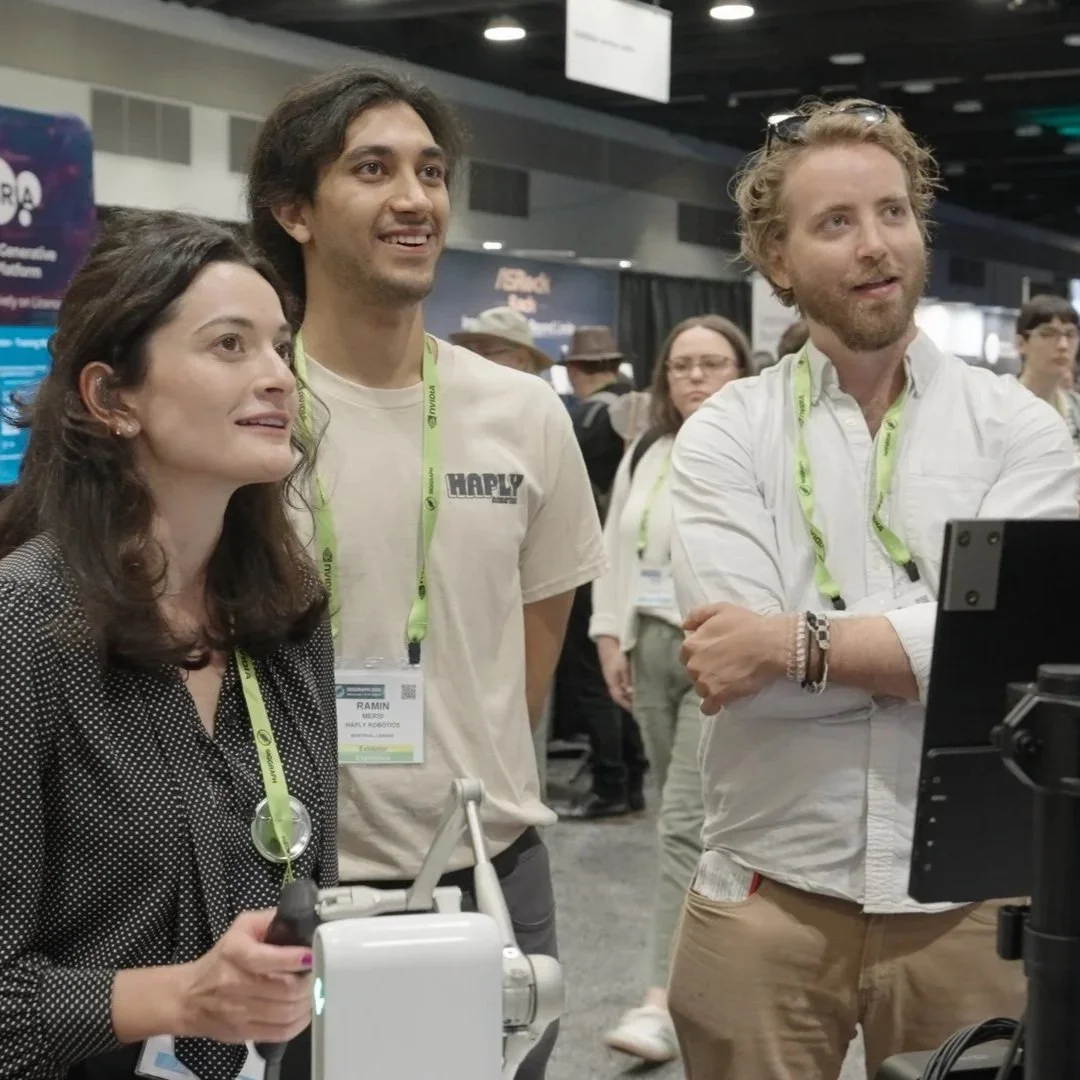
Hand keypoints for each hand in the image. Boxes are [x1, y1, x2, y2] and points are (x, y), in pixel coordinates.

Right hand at [177, 909, 312, 1044]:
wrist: (188, 998)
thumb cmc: (221, 959)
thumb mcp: (241, 928)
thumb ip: (270, 919)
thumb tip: (299, 919)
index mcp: (236, 954)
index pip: (270, 960)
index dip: (297, 959)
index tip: (312, 955)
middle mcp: (236, 985)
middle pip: (286, 989)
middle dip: (309, 980)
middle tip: (316, 972)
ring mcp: (240, 1013)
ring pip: (287, 1012)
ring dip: (307, 1001)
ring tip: (311, 989)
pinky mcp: (244, 1033)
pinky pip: (281, 1032)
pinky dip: (300, 1022)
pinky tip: (303, 1009)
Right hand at [596, 636, 632, 710]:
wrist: (608, 642)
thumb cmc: (616, 655)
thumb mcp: (623, 668)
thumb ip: (627, 680)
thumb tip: (630, 693)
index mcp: (612, 683)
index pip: (619, 699)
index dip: (627, 705)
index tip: (636, 711)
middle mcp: (611, 682)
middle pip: (619, 696)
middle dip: (628, 702)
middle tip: (639, 706)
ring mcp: (612, 676)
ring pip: (620, 690)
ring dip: (628, 695)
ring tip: (638, 699)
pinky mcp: (614, 671)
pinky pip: (621, 684)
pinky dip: (627, 688)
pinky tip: (634, 687)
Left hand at [679, 602, 787, 714]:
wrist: (771, 645)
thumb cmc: (748, 625)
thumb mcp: (721, 609)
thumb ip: (697, 615)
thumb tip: (684, 626)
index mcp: (690, 645)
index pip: (686, 655)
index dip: (700, 655)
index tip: (714, 654)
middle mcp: (692, 664)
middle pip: (693, 672)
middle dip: (705, 670)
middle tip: (723, 667)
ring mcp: (704, 682)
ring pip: (701, 689)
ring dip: (710, 687)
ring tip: (728, 681)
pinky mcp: (718, 696)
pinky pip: (708, 707)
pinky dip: (713, 706)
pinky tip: (721, 702)